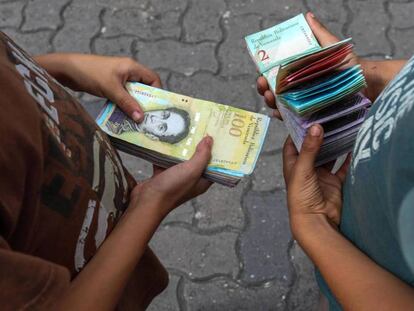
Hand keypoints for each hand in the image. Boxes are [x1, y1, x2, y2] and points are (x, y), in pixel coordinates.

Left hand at [35, 54, 160, 121]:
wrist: (66, 69)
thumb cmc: (89, 73)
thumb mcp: (111, 89)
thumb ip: (127, 103)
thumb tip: (140, 117)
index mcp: (132, 67)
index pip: (153, 79)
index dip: (157, 92)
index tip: (156, 107)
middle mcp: (128, 71)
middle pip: (145, 87)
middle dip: (146, 102)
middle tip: (147, 117)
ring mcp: (119, 78)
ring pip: (133, 93)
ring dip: (134, 105)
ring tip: (135, 119)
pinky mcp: (111, 84)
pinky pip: (123, 96)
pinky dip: (124, 104)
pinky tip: (123, 114)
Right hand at [130, 136, 213, 216]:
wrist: (146, 200)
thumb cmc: (172, 188)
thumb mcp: (192, 170)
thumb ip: (202, 155)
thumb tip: (210, 140)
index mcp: (202, 181)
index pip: (213, 165)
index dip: (216, 152)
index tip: (217, 136)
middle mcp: (190, 179)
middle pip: (197, 159)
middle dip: (198, 145)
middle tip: (200, 128)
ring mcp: (175, 177)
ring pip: (180, 158)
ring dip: (181, 147)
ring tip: (183, 129)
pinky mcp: (162, 174)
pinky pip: (165, 159)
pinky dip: (165, 151)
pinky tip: (165, 138)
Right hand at [257, 12, 359, 118]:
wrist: (365, 85)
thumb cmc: (348, 66)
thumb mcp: (332, 47)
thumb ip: (319, 33)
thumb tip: (307, 16)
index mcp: (297, 74)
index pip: (275, 75)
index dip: (264, 75)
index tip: (261, 74)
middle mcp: (296, 90)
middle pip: (273, 91)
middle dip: (263, 89)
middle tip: (263, 85)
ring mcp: (301, 104)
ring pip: (278, 105)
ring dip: (269, 102)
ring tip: (270, 97)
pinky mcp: (308, 117)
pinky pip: (291, 119)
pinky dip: (282, 116)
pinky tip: (278, 112)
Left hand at [282, 125, 350, 238]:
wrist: (316, 221)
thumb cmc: (301, 197)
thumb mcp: (302, 170)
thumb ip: (309, 149)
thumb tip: (316, 127)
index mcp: (293, 165)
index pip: (292, 143)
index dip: (298, 130)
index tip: (307, 116)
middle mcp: (306, 169)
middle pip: (312, 148)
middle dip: (319, 136)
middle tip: (329, 119)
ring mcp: (321, 176)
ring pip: (329, 157)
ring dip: (334, 146)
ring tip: (342, 128)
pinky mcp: (334, 183)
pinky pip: (343, 168)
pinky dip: (348, 159)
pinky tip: (353, 146)